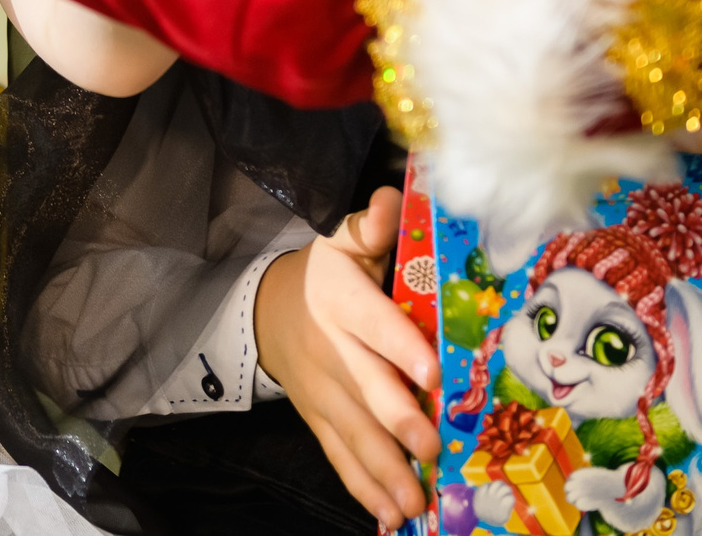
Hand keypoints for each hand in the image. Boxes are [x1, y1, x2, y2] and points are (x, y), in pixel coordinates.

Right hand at [254, 187, 439, 525]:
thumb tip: (394, 198)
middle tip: (431, 447)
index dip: (401, 347)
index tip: (432, 373)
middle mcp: (330, 348)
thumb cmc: (328, 275)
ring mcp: (321, 391)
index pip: (373, 323)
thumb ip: (372, 224)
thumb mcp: (343, 241)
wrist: (270, 311)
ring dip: (385, 470)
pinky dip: (362, 487)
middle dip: (398, 421)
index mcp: (340, 298)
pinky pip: (338, 456)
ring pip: (353, 432)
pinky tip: (389, 514)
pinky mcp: (318, 420)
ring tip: (416, 501)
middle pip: (364, 387)